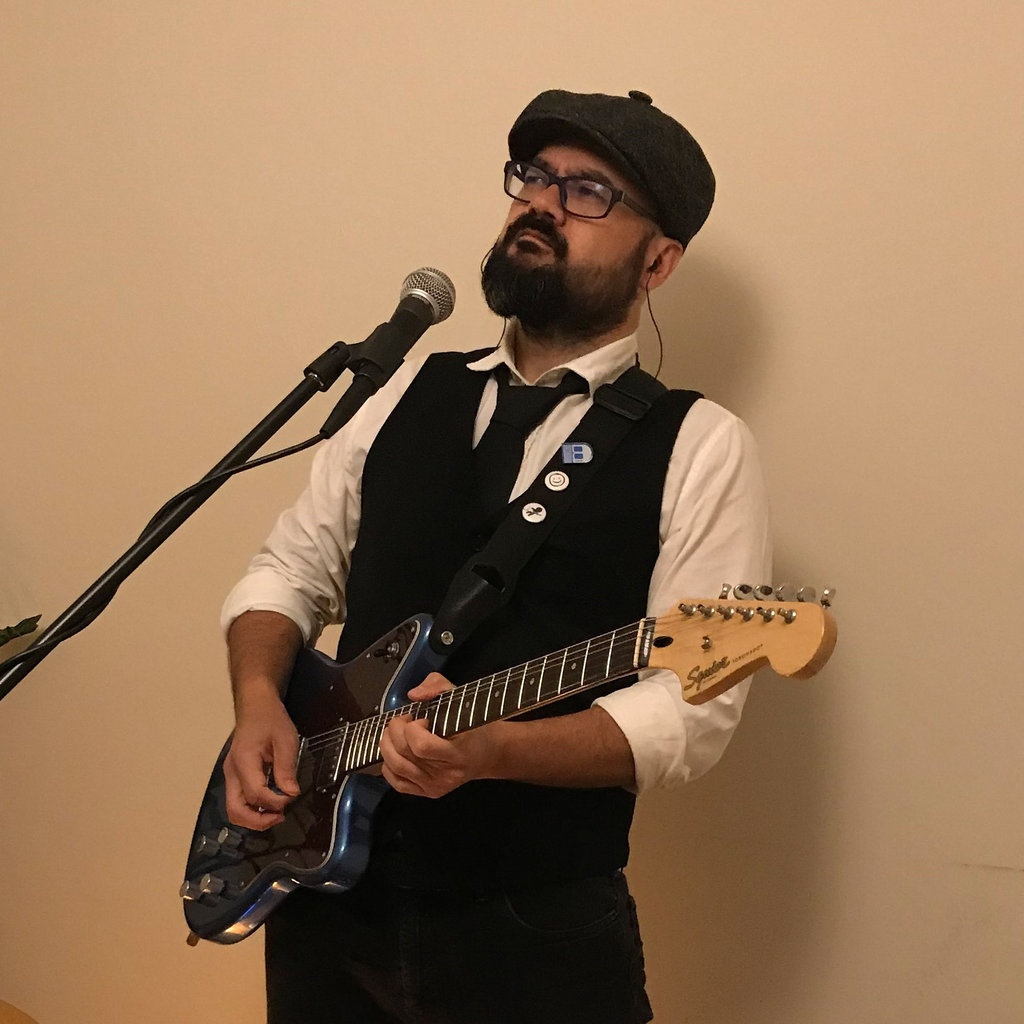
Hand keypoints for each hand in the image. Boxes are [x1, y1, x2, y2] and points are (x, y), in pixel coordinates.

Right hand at [223, 693, 300, 830]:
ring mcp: (231, 775)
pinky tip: (270, 805)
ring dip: (254, 818)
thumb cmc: (271, 719)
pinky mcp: (235, 776)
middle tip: (280, 817)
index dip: (275, 802)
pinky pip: (239, 800)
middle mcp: (232, 772)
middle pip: (235, 810)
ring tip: (276, 814)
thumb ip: (286, 767)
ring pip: (234, 809)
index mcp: (243, 761)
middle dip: (257, 821)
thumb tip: (291, 793)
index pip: (255, 794)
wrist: (256, 706)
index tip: (292, 796)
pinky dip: (253, 809)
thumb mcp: (286, 739)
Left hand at [379, 672, 505, 798]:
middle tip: (404, 720)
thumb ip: (437, 686)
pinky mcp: (427, 793)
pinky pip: (396, 783)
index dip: (413, 729)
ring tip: (396, 732)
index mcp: (458, 754)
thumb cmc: (474, 725)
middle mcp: (446, 774)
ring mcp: (435, 786)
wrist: (488, 753)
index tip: (421, 719)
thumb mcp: (461, 697)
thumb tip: (413, 695)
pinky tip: (395, 751)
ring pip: (396, 767)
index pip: (422, 746)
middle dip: (395, 730)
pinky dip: (388, 765)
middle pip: (405, 754)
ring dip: (387, 744)